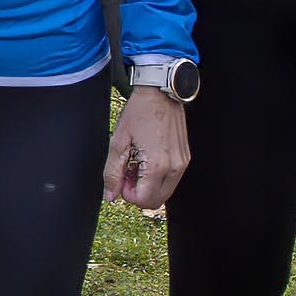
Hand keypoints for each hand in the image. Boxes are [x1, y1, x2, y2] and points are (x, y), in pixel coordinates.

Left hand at [107, 83, 192, 211]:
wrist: (160, 94)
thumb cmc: (139, 113)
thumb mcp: (118, 142)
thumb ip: (112, 172)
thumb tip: (109, 195)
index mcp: (157, 165)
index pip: (144, 200)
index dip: (128, 195)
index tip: (121, 179)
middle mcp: (174, 167)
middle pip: (156, 201)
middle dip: (138, 193)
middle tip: (127, 174)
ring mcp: (182, 163)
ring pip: (165, 192)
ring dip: (148, 186)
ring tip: (136, 165)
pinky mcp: (185, 157)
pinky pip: (172, 179)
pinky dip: (158, 177)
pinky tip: (147, 160)